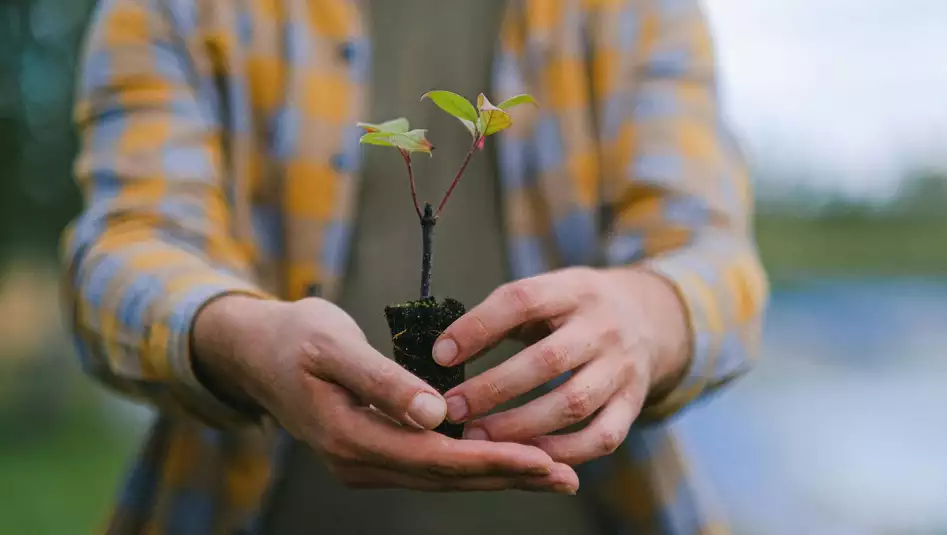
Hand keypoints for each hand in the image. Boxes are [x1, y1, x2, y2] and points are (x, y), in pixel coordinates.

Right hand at [192, 295, 578, 492]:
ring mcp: (363, 461)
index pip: (435, 457)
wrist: (254, 351)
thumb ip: (383, 380)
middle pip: (446, 476)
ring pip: (441, 475)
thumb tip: (436, 414)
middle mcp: (357, 460)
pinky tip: (505, 457)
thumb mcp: (332, 346)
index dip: (491, 458)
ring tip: (551, 473)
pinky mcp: (371, 451)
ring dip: (496, 474)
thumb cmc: (294, 337)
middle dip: (507, 475)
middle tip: (566, 476)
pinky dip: (471, 462)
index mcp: (348, 435)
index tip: (542, 458)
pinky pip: (430, 464)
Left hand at [432, 267, 689, 465]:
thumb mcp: (545, 294)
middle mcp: (603, 327)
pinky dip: (562, 452)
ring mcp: (622, 368)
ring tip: (476, 437)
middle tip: (451, 409)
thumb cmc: (572, 310)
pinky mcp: (633, 403)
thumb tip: (444, 352)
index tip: (440, 355)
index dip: (478, 327)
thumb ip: (499, 317)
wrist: (648, 318)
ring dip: (519, 426)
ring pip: (572, 404)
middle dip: (493, 388)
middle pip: (547, 360)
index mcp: (573, 290)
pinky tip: (524, 456)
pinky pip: (601, 437)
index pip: (523, 301)